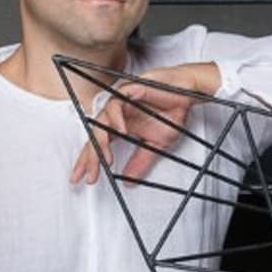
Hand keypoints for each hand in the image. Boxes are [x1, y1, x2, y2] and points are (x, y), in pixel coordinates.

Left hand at [69, 61, 221, 184]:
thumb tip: (129, 181)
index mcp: (119, 126)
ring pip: (100, 121)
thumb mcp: (156, 145)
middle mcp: (116, 115)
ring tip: (105, 159)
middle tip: (89, 174)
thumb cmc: (171, 113)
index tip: (85, 178)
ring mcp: (119, 102)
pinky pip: (115, 104)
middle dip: (89, 157)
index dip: (90, 161)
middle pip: (94, 135)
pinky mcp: (127, 90)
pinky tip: (121, 131)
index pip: (99, 144)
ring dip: (101, 141)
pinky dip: (116, 118)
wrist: (187, 94)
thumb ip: (140, 161)